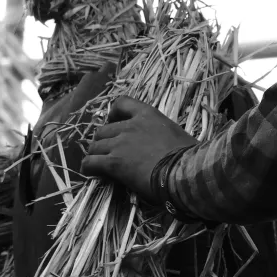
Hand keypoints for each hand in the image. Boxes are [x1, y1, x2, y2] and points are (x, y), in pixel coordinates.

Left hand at [81, 96, 197, 199]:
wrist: (185, 172)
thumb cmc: (189, 156)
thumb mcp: (177, 135)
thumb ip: (164, 135)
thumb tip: (167, 147)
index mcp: (148, 115)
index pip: (122, 103)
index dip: (113, 113)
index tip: (113, 121)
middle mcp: (130, 126)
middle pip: (103, 130)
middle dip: (102, 140)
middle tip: (106, 151)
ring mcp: (119, 144)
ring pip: (95, 146)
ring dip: (94, 154)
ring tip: (97, 164)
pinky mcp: (113, 163)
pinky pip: (90, 163)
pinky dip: (87, 167)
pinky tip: (90, 173)